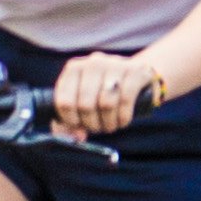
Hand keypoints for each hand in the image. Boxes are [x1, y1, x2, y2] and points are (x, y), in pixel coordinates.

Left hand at [51, 50, 172, 136]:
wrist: (136, 74)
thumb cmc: (103, 92)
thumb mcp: (82, 102)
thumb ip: (71, 123)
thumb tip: (78, 137)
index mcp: (74, 69)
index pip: (64, 101)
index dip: (71, 121)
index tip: (78, 127)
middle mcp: (93, 63)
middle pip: (86, 104)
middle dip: (92, 124)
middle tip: (97, 129)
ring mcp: (116, 64)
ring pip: (106, 103)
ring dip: (108, 122)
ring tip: (110, 126)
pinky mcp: (136, 70)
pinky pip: (126, 99)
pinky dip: (123, 116)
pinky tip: (122, 121)